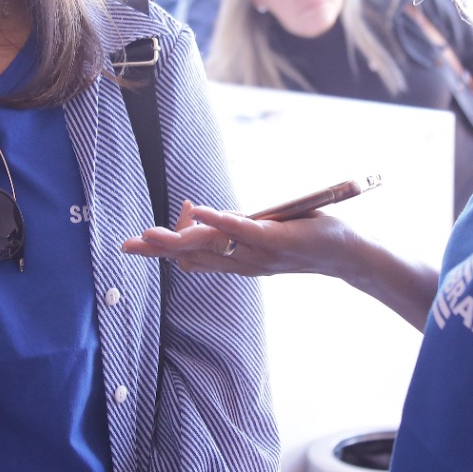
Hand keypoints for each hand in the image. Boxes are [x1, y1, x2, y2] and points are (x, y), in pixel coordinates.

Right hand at [121, 199, 362, 277]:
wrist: (346, 253)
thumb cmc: (303, 237)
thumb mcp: (260, 231)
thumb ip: (229, 225)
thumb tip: (192, 210)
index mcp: (235, 260)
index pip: (189, 259)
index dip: (166, 247)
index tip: (146, 235)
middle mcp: (242, 261)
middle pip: (192, 258)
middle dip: (158, 251)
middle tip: (126, 245)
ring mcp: (257, 252)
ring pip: (211, 247)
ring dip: (179, 239)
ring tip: (149, 236)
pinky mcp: (276, 239)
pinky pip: (244, 230)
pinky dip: (220, 221)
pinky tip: (200, 213)